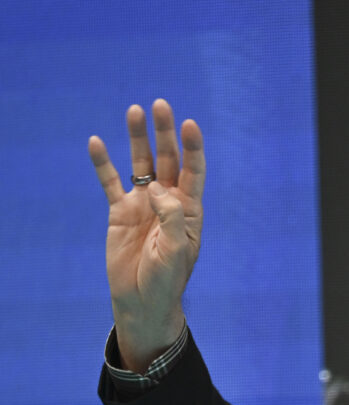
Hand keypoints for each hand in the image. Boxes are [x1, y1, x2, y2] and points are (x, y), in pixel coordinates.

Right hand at [89, 99, 204, 371]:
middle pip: (168, 159)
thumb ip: (170, 216)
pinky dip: (103, 163)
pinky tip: (97, 142)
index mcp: (189, 209)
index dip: (192, 147)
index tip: (189, 124)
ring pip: (141, 164)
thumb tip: (156, 186)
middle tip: (160, 105)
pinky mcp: (120, 211)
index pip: (194, 170)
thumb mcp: (175, 249)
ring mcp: (143, 204)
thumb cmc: (166, 279)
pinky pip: (110, 182)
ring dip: (138, 138)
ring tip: (134, 111)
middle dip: (164, 133)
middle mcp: (168, 201)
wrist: (142, 299)